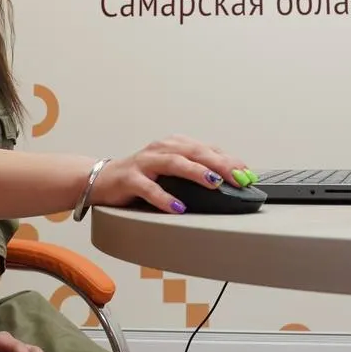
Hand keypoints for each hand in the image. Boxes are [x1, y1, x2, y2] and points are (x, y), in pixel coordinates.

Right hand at [90, 134, 255, 213]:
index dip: (229, 160)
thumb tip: (228, 181)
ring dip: (197, 172)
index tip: (248, 174)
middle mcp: (162, 148)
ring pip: (175, 163)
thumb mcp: (171, 170)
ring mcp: (145, 162)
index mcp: (175, 144)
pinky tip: (177, 207)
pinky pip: (149, 188)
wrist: (102, 179)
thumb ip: (195, 171)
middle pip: (195, 152)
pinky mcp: (130, 178)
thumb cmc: (142, 175)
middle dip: (220, 164)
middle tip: (238, 177)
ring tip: (214, 182)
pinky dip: (164, 197)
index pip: (208, 149)